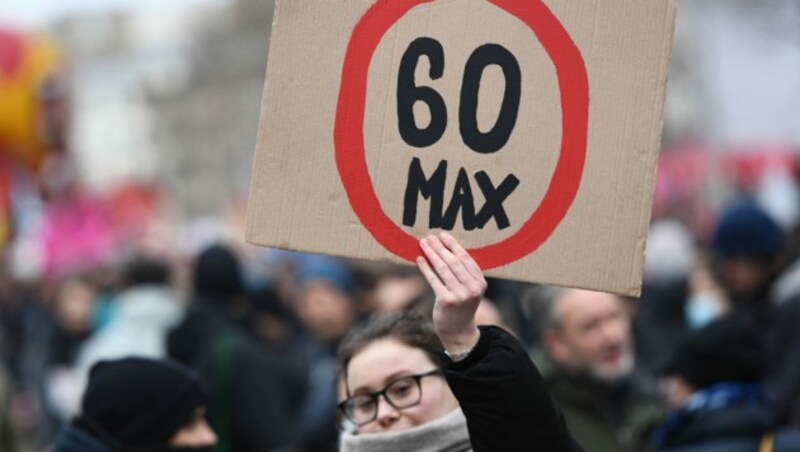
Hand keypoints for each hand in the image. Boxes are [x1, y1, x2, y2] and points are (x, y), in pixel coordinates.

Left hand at [417, 232, 485, 353]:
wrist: (459, 332)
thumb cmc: (462, 306)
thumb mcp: (469, 290)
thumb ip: (464, 273)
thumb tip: (446, 249)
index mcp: (480, 283)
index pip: (466, 259)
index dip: (453, 245)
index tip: (443, 235)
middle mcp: (472, 288)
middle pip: (454, 262)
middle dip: (440, 247)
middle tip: (430, 237)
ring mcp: (459, 295)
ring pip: (443, 269)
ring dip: (432, 254)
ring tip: (424, 244)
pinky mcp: (446, 301)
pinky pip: (433, 280)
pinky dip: (426, 268)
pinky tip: (419, 259)